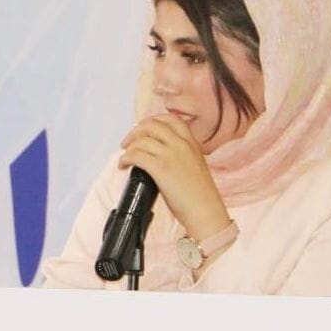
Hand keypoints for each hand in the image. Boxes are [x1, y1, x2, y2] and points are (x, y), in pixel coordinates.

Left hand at [118, 114, 230, 241]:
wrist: (206, 211)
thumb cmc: (201, 196)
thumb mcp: (196, 165)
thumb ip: (183, 155)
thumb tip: (160, 155)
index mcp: (192, 143)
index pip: (171, 119)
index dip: (153, 120)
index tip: (143, 129)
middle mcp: (182, 144)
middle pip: (152, 125)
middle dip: (136, 131)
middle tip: (128, 142)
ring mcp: (171, 155)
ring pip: (141, 140)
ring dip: (128, 147)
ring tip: (125, 157)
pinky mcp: (161, 168)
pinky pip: (136, 155)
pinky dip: (125, 158)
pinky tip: (123, 166)